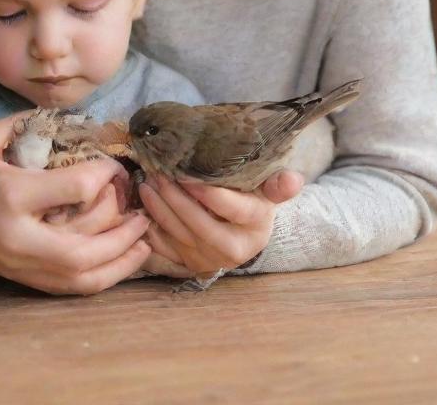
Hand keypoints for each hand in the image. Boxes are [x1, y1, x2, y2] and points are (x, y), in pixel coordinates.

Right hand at [0, 113, 151, 294]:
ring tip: (144, 238)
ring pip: (81, 278)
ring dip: (121, 262)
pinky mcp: (21, 279)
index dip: (105, 173)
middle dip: (124, 234)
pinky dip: (101, 278)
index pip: (76, 189)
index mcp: (11, 194)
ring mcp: (19, 263)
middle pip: (85, 249)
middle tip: (145, 212)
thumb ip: (27, 121)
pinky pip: (69, 289)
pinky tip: (120, 260)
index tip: (114, 162)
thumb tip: (71, 114)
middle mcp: (18, 235)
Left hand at [139, 169, 303, 277]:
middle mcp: (231, 249)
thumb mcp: (266, 192)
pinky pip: (163, 248)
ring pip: (178, 234)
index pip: (230, 209)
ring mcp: (208, 259)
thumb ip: (277, 185)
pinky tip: (142, 205)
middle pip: (199, 223)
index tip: (186, 173)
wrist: (243, 233)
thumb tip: (294, 179)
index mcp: (254, 227)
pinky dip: (150, 227)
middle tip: (158, 172)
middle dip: (175, 197)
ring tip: (147, 182)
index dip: (207, 192)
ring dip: (158, 208)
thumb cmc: (252, 202)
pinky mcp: (188, 264)